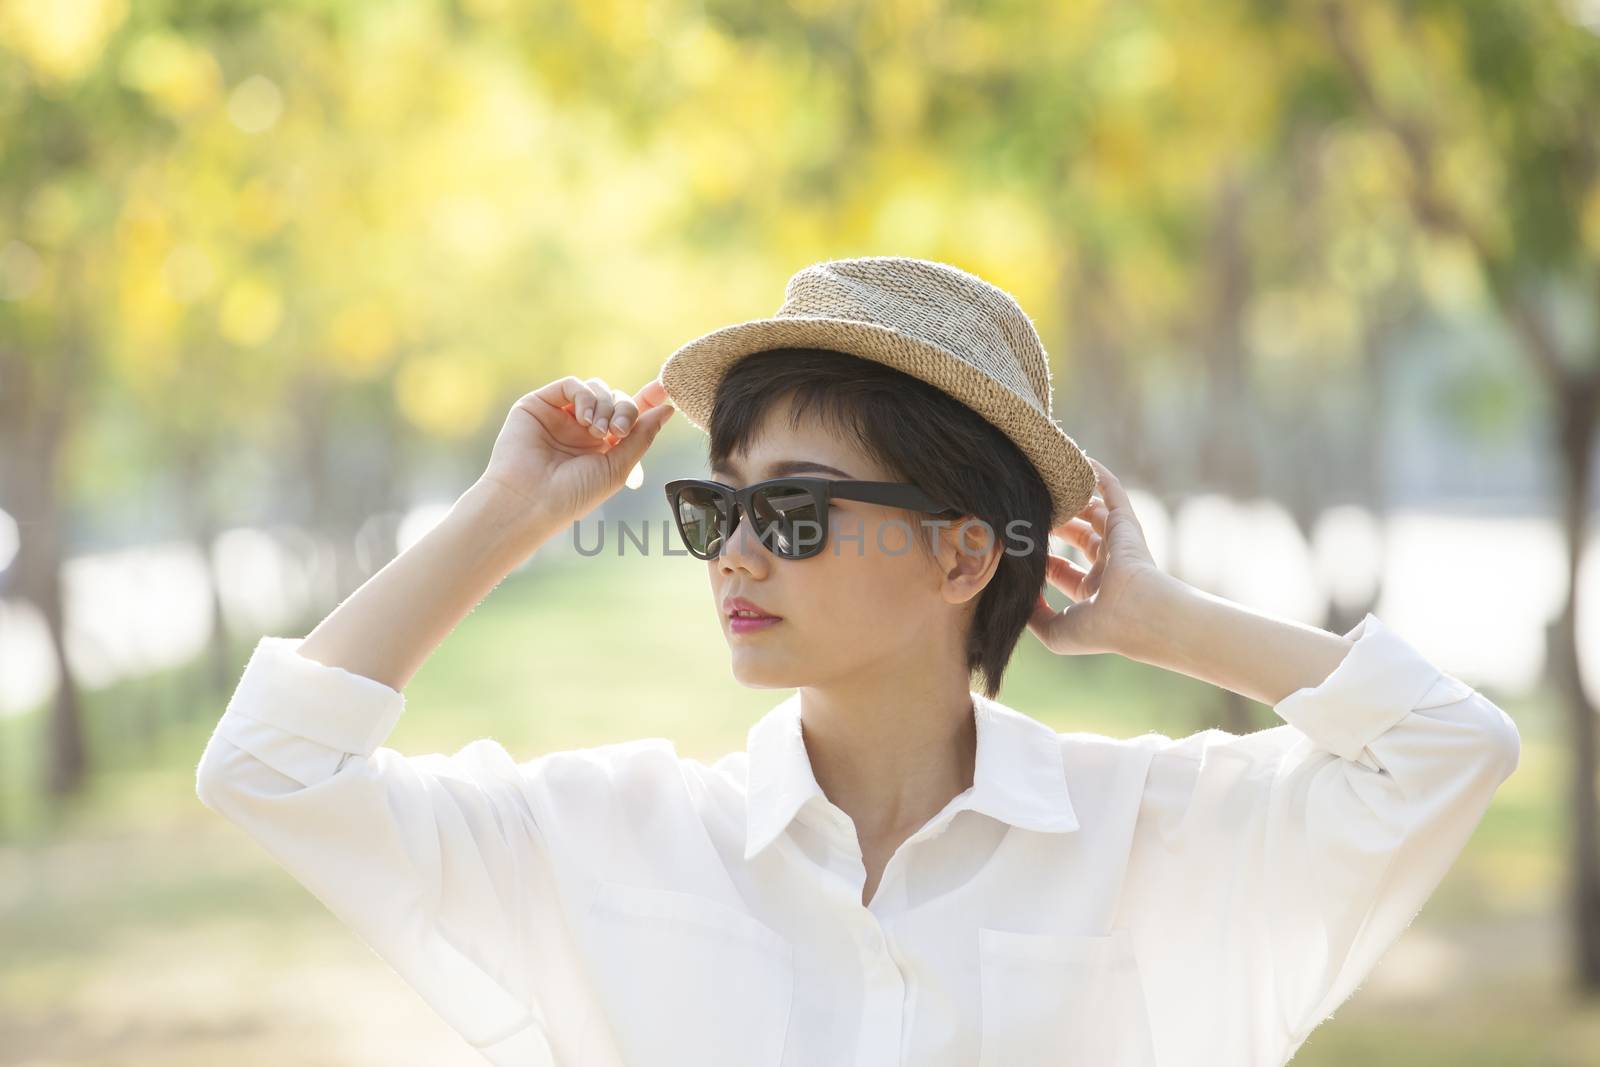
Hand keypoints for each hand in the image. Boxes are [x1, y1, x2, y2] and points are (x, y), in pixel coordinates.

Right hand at [475, 374, 675, 526]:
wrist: (531, 500)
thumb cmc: (573, 493)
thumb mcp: (618, 467)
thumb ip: (642, 436)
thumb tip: (668, 408)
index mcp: (603, 446)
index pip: (630, 415)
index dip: (648, 400)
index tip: (665, 389)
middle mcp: (583, 428)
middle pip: (618, 400)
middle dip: (626, 411)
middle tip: (619, 432)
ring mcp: (562, 415)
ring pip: (597, 389)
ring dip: (606, 405)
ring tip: (598, 432)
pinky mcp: (540, 404)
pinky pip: (572, 385)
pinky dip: (585, 396)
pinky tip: (584, 419)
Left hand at [1025, 456, 1168, 655]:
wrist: (1136, 614)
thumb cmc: (1099, 629)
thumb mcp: (1056, 633)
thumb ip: (1034, 617)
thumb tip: (1020, 598)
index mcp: (1094, 591)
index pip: (1063, 570)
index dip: (1043, 560)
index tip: (1020, 548)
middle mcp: (1108, 566)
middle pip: (1077, 538)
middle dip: (1055, 526)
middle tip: (1029, 514)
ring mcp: (1118, 543)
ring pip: (1092, 514)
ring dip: (1072, 501)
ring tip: (1047, 487)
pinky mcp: (1126, 523)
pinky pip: (1113, 492)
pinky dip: (1100, 476)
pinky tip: (1083, 459)